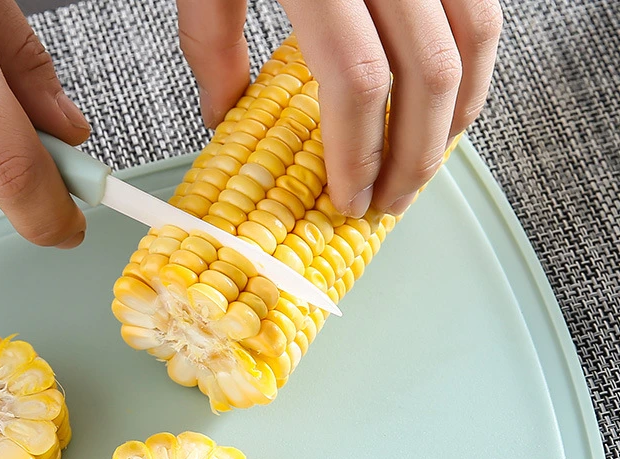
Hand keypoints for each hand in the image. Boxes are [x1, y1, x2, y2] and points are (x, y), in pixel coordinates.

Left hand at [177, 0, 501, 217]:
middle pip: (430, 72)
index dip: (359, 154)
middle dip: (416, 155)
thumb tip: (227, 119)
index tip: (349, 200)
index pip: (358, 81)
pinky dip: (470, 65)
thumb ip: (212, 47)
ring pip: (475, 38)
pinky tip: (446, 102)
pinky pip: (483, 3)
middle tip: (390, 202)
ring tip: (423, 165)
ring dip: (456, 118)